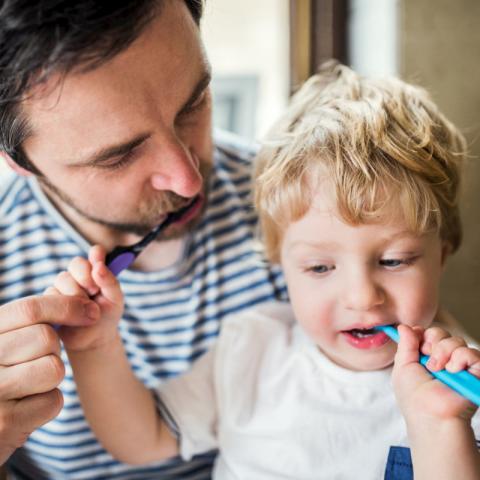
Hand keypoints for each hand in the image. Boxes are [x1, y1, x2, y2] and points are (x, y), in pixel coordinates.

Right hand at [0, 294, 98, 464]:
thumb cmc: (3, 379)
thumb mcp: (6, 344)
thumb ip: (29, 323)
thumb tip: (86, 307)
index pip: (29, 309)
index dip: (67, 306)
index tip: (92, 311)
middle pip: (46, 337)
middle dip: (54, 347)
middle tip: (37, 360)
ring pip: (54, 368)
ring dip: (52, 377)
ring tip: (29, 386)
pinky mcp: (6, 423)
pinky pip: (53, 400)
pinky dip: (48, 404)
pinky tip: (27, 410)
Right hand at [47, 245, 123, 351]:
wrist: (93, 339)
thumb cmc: (107, 317)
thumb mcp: (115, 300)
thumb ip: (110, 281)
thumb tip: (99, 265)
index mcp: (97, 271)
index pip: (96, 253)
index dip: (96, 257)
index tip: (99, 268)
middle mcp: (79, 275)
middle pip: (76, 263)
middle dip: (85, 277)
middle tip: (94, 292)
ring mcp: (63, 286)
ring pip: (63, 279)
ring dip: (76, 294)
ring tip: (85, 309)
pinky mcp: (50, 299)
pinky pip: (51, 294)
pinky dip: (63, 304)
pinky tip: (72, 315)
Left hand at [392, 325, 479, 422]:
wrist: (430, 414)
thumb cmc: (414, 396)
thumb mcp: (403, 367)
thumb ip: (405, 345)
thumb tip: (404, 326)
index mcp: (425, 357)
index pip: (427, 333)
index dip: (422, 335)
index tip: (418, 345)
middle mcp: (443, 359)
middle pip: (441, 333)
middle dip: (433, 342)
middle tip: (428, 360)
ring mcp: (459, 366)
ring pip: (457, 341)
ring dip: (445, 352)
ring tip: (439, 370)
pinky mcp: (475, 373)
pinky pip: (473, 354)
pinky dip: (462, 358)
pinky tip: (453, 370)